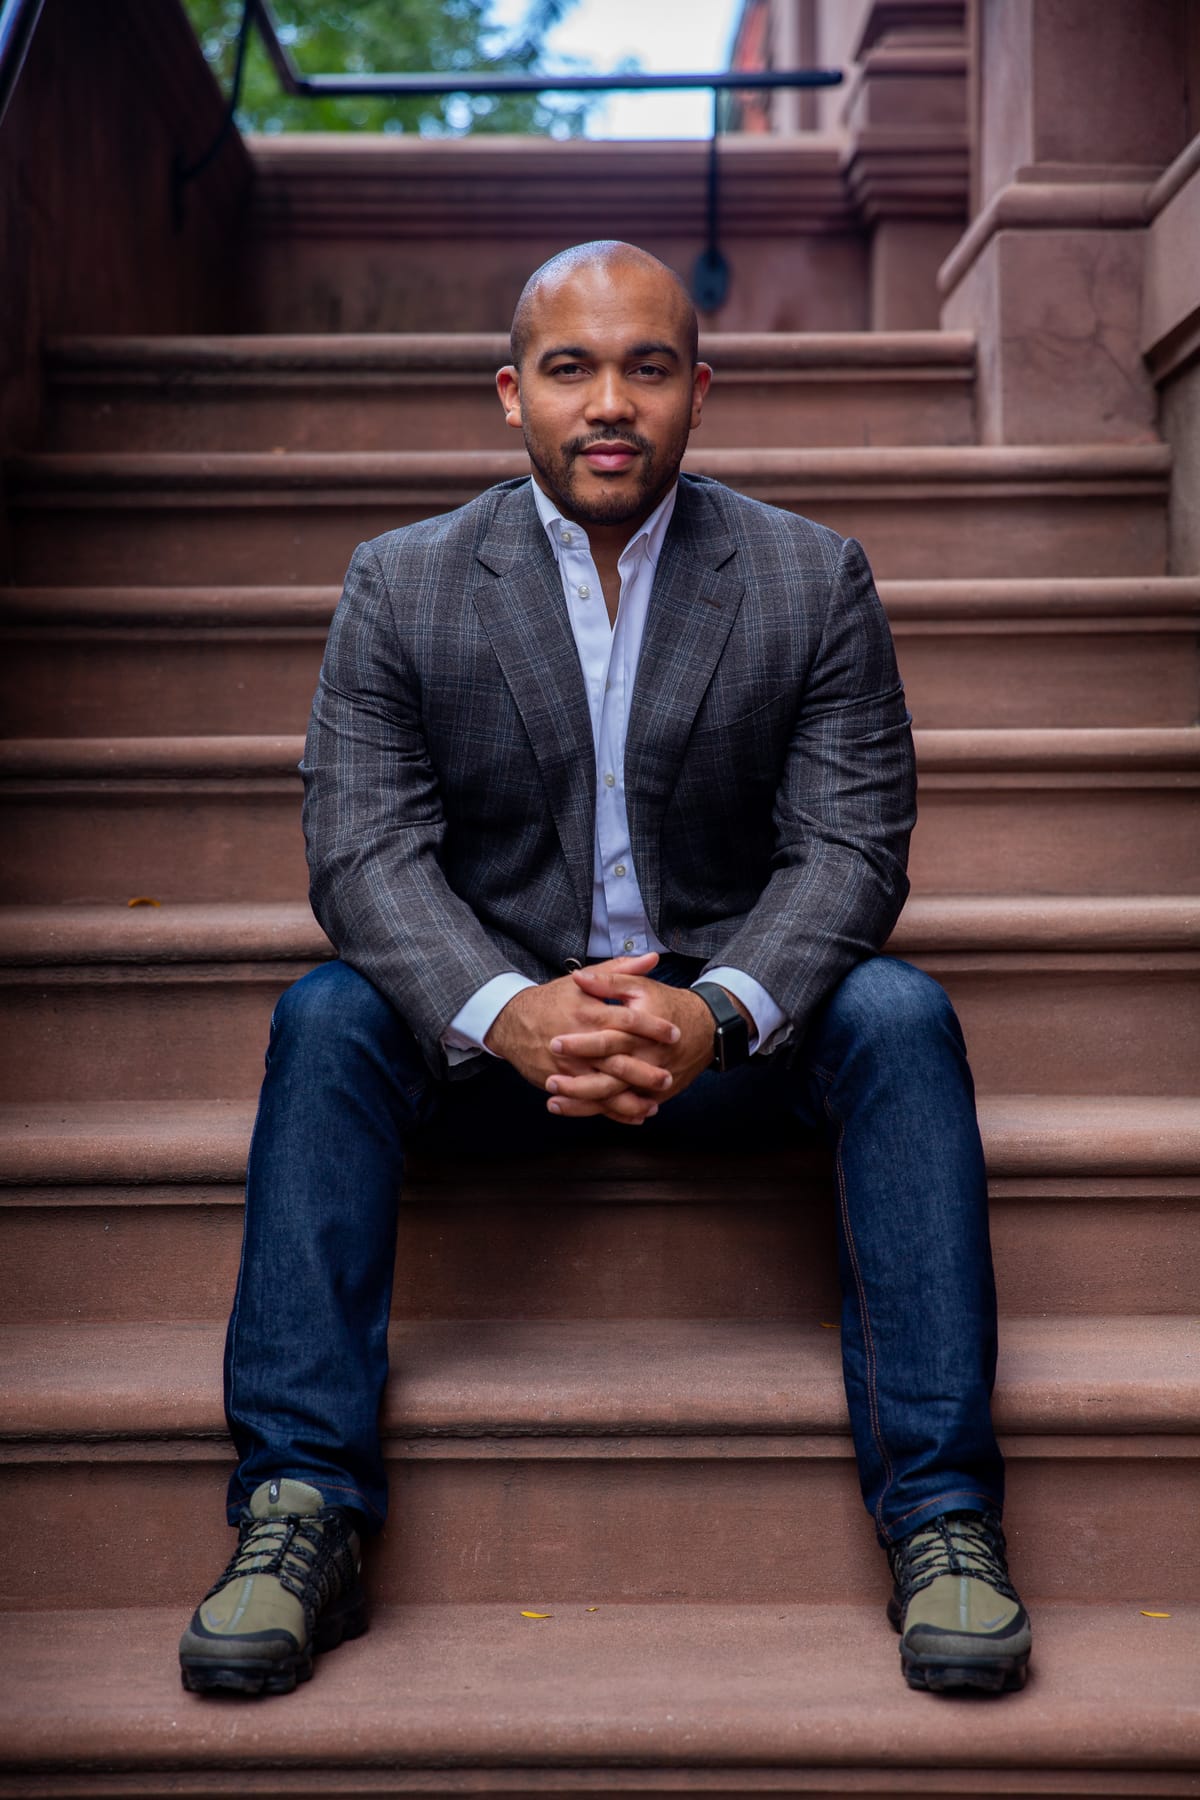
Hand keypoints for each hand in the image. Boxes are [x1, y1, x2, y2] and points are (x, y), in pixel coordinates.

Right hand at [485, 954, 681, 1124]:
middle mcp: (579, 1041)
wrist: (512, 1021)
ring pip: (603, 1087)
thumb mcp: (584, 981)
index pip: (626, 1020)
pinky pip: (589, 1100)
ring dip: (629, 1099)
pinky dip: (611, 1111)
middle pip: (616, 1060)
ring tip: (654, 1104)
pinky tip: (633, 1115)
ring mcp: (568, 1066)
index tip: (675, 1033)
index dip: (652, 1027)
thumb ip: (620, 971)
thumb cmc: (553, 999)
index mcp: (588, 1013)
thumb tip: (652, 958)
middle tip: (668, 1077)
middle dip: (644, 1071)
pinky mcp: (560, 1082)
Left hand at [545, 968, 748, 1118]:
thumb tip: (578, 978)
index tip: (554, 1042)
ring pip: (614, 1099)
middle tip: (549, 1080)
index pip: (608, 1040)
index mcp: (640, 1032)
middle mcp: (646, 1059)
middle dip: (577, 1082)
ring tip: (554, 1103)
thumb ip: (609, 980)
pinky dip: (602, 1113)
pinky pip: (626, 1108)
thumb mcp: (640, 986)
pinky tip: (578, 1111)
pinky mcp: (654, 1095)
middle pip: (609, 1077)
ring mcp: (651, 1081)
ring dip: (583, 1103)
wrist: (706, 1028)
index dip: (581, 1043)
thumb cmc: (668, 1003)